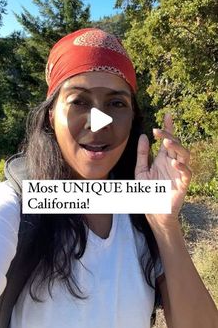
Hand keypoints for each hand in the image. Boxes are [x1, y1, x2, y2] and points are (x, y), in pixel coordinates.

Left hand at [135, 113, 191, 229]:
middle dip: (169, 135)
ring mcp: (178, 173)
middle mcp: (172, 163)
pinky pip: (187, 173)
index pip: (167, 140)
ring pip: (184, 155)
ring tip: (166, 142)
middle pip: (176, 144)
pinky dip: (182, 167)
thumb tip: (143, 136)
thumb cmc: (147, 192)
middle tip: (158, 131)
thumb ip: (142, 154)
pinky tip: (174, 163)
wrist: (152, 213)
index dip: (168, 127)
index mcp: (162, 159)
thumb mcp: (140, 170)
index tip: (167, 115)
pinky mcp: (183, 184)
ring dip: (177, 147)